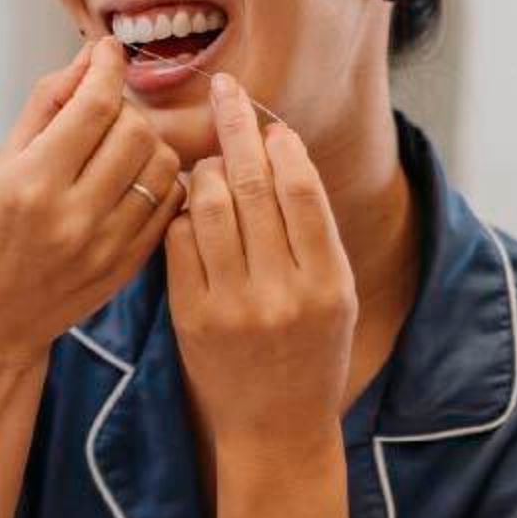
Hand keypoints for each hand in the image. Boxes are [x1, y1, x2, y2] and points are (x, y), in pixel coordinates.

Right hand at [0, 36, 185, 364]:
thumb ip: (46, 106)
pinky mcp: (129, 264)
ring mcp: (107, 244)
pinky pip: (170, 202)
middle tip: (103, 112)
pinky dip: (160, 178)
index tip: (107, 53)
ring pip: (163, 164)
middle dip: (124, 107)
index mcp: (32, 183)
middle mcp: (73, 214)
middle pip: (136, 130)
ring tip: (119, 146)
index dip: (107, 67)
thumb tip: (90, 57)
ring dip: (148, 141)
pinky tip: (132, 178)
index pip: (93, 106)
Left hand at [165, 72, 357, 455]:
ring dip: (204, 168)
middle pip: (251, 186)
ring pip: (209, 206)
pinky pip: (179, 240)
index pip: (300, 189)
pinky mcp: (192, 316)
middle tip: (224, 90)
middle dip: (235, 128)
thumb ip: (313, 229)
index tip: (266, 116)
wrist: (276, 427)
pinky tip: (188, 203)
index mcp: (328, 282)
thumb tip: (280, 147)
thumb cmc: (312, 349)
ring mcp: (234, 306)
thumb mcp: (336, 294)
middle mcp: (283, 292)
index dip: (280, 142)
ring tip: (207, 158)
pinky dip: (182, 210)